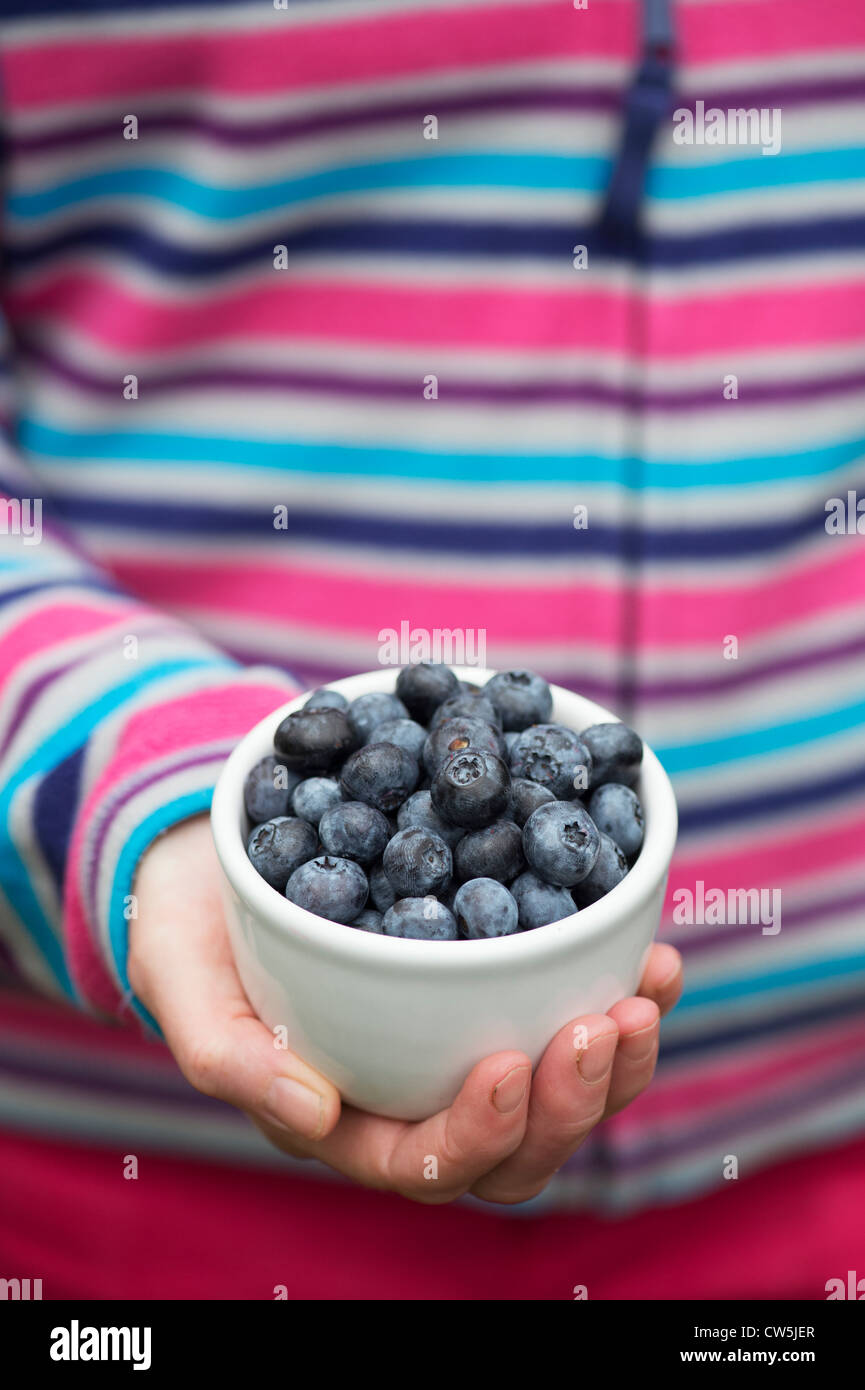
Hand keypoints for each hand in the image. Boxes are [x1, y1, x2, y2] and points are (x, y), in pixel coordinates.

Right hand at [129, 815, 681, 1205]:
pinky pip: (572, 1013)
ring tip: (644, 992)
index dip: (479, 1131)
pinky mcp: (498, 990)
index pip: (426, 1162)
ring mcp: (464, 1047)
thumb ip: (228, 1056)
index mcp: (347, 1120)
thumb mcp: (182, 980)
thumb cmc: (193, 931)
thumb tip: (313, 1117)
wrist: (221, 857)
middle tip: (603, 1023)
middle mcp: (417, 1098)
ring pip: (562, 1093)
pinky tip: (654, 955)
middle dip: (573, 1101)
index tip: (507, 1063)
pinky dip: (620, 990)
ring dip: (615, 1058)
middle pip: (517, 1146)